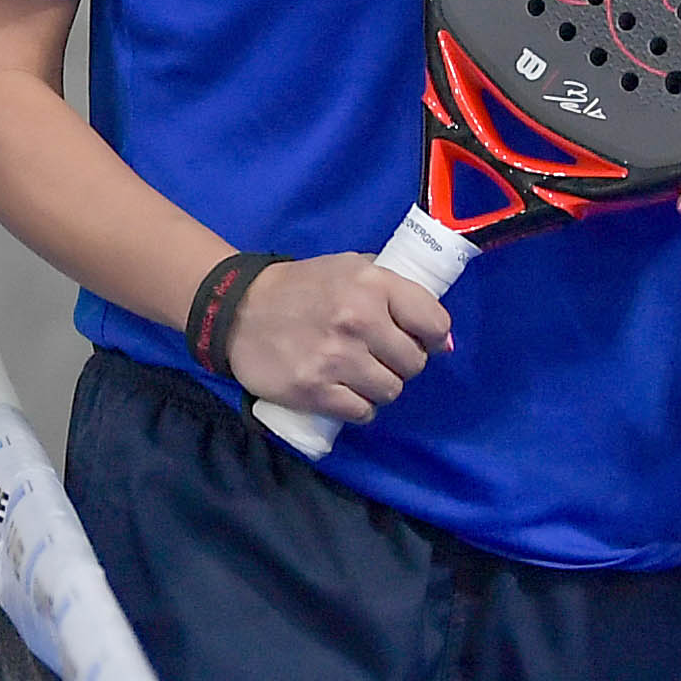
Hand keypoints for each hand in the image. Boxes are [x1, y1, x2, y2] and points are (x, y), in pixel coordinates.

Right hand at [222, 253, 453, 430]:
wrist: (238, 309)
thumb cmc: (304, 287)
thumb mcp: (351, 268)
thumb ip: (397, 293)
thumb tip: (442, 340)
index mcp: (372, 284)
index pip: (434, 323)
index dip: (430, 336)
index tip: (415, 339)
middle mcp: (358, 319)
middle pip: (414, 363)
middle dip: (401, 363)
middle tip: (378, 356)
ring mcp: (336, 358)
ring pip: (390, 391)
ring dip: (379, 386)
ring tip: (358, 374)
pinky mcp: (314, 390)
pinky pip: (361, 412)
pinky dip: (357, 406)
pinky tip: (343, 392)